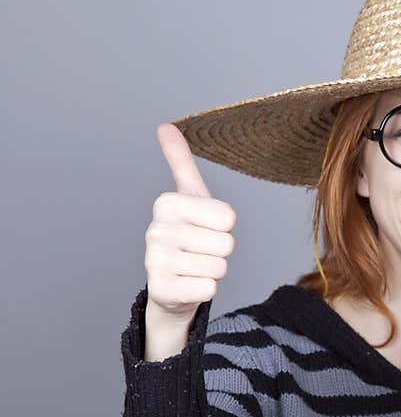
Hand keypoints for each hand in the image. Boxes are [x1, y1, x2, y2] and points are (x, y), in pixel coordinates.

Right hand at [144, 123, 236, 321]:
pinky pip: (209, 289)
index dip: (224, 227)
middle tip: (200, 251)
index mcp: (166, 204)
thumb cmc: (188, 235)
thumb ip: (180, 162)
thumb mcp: (189, 197)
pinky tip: (188, 285)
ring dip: (213, 271)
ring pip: (219, 267)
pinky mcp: (162, 290)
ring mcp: (155, 262)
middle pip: (226, 244)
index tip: (205, 228)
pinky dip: (205, 290)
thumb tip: (164, 126)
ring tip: (194, 267)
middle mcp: (156, 230)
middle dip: (220, 251)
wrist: (172, 284)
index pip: (228, 218)